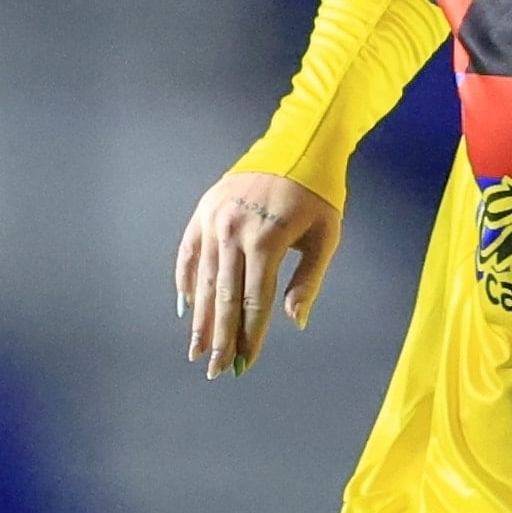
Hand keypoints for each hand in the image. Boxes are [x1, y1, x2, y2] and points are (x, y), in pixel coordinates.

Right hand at [174, 168, 341, 378]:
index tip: (244, 365)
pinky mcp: (205, 209)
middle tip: (214, 370)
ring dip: (199, 318)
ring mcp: (214, 220)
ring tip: (195, 349)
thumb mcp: (326, 237)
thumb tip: (294, 321)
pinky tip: (185, 308)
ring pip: (203, 280)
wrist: (299, 142)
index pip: (253, 302)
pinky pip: (189, 252)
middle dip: (219, 338)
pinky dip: (186, 280)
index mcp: (266, 240)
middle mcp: (234, 231)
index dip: (249, 337)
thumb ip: (308, 281)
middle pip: (223, 298)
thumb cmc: (318, 193)